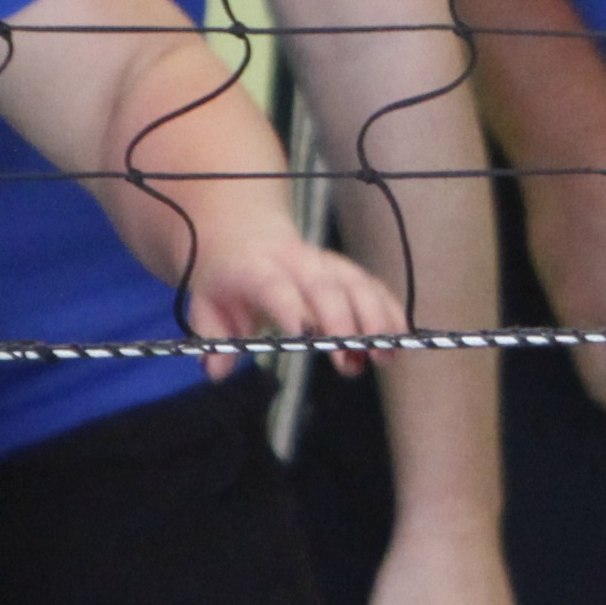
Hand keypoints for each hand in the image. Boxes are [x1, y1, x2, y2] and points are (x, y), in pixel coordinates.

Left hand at [178, 222, 405, 380]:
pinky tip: (401, 336)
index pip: (275, 286)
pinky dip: (390, 308)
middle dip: (343, 321)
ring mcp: (325, 263)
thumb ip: (212, 337)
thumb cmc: (226, 278)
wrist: (244, 234)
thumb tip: (215, 370)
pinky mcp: (344, 270)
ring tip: (386, 353)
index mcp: (257, 269)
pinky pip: (372, 284)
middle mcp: (296, 263)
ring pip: (356, 282)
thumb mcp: (204, 304)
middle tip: (352, 360)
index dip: (291, 307)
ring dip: (375, 317)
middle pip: (324, 286)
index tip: (306, 334)